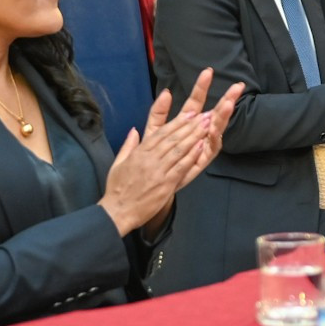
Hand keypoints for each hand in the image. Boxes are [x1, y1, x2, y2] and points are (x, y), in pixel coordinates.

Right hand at [98, 70, 241, 233]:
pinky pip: (181, 167)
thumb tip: (134, 130)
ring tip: (207, 126)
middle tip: (204, 116)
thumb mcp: (118, 164)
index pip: (161, 133)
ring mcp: (158, 171)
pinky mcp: (165, 184)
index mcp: (139, 153)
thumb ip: (128, 146)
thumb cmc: (117, 189)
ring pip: (179, 150)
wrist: (118, 211)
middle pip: (173, 138)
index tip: (189, 114)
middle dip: (190, 125)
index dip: (177, 122)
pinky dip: (191, 156)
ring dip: (194, 136)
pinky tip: (200, 147)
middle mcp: (149, 159)